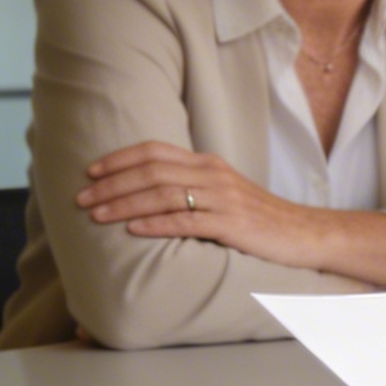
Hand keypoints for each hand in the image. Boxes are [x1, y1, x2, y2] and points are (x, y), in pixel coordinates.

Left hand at [77, 141, 299, 256]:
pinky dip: (156, 224)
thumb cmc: (260, 220)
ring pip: (163, 194)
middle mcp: (213, 174)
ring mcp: (223, 198)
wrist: (304, 234)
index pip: (155, 151)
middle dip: (112, 184)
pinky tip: (133, 230)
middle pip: (151, 171)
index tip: (90, 172)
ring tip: (96, 216)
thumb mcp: (224, 195)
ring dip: (124, 204)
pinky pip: (186, 221)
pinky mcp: (232, 225)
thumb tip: (150, 195)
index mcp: (208, 163)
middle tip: (81, 198)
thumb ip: (192, 188)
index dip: (119, 159)